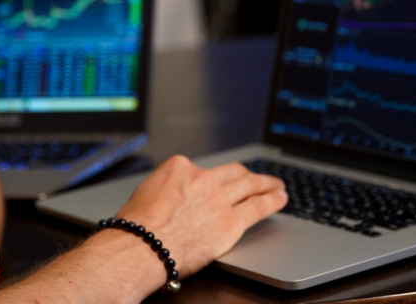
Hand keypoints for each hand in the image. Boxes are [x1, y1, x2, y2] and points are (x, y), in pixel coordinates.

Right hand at [113, 155, 287, 278]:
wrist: (142, 246)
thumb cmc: (136, 228)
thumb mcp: (144, 195)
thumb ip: (164, 192)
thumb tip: (169, 200)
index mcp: (179, 168)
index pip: (199, 169)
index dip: (207, 179)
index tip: (211, 185)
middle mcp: (201, 179)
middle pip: (231, 173)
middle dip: (245, 175)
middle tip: (255, 177)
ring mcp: (219, 199)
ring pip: (249, 185)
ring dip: (265, 183)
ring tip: (276, 184)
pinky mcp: (230, 222)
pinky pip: (258, 206)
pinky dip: (272, 200)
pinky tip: (280, 198)